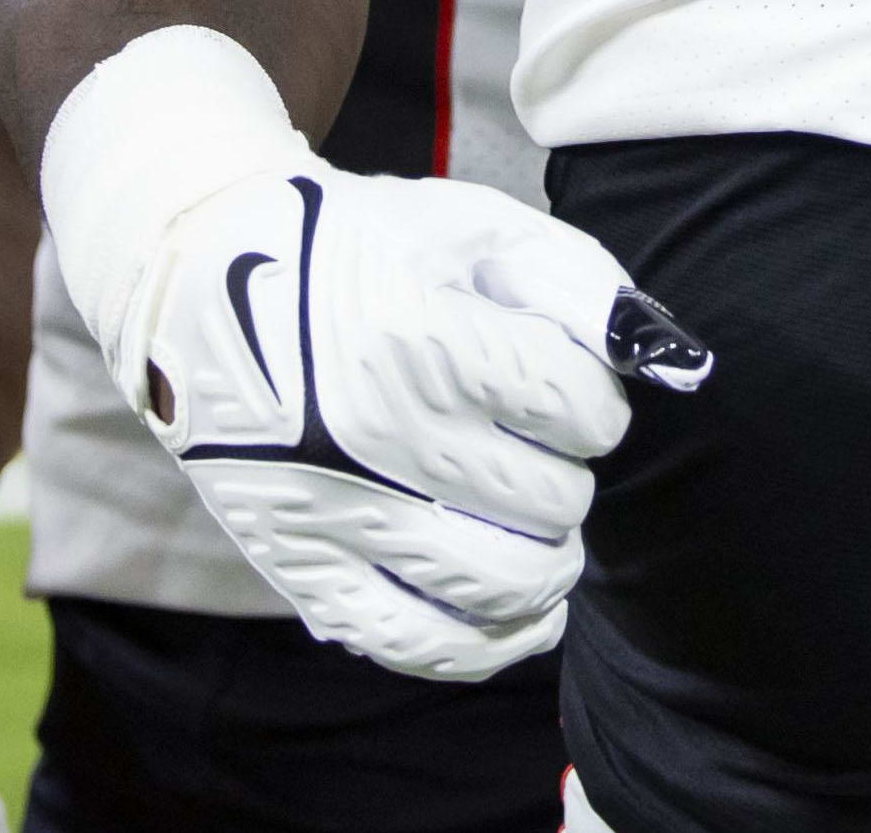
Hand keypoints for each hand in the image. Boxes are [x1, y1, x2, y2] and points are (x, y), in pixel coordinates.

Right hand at [108, 159, 687, 678]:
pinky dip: (495, 638)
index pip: (583, 409)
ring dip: (549, 555)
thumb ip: (581, 284)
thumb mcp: (471, 226)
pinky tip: (520, 606)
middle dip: (567, 470)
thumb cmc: (358, 251)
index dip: (594, 398)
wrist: (202, 287)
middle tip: (536, 441)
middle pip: (555, 499)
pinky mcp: (302, 570)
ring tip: (536, 518)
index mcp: (420, 340)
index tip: (561, 383)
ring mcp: (334, 515)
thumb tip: (668, 359)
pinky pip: (424, 644)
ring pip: (508, 582)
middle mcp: (374, 438)